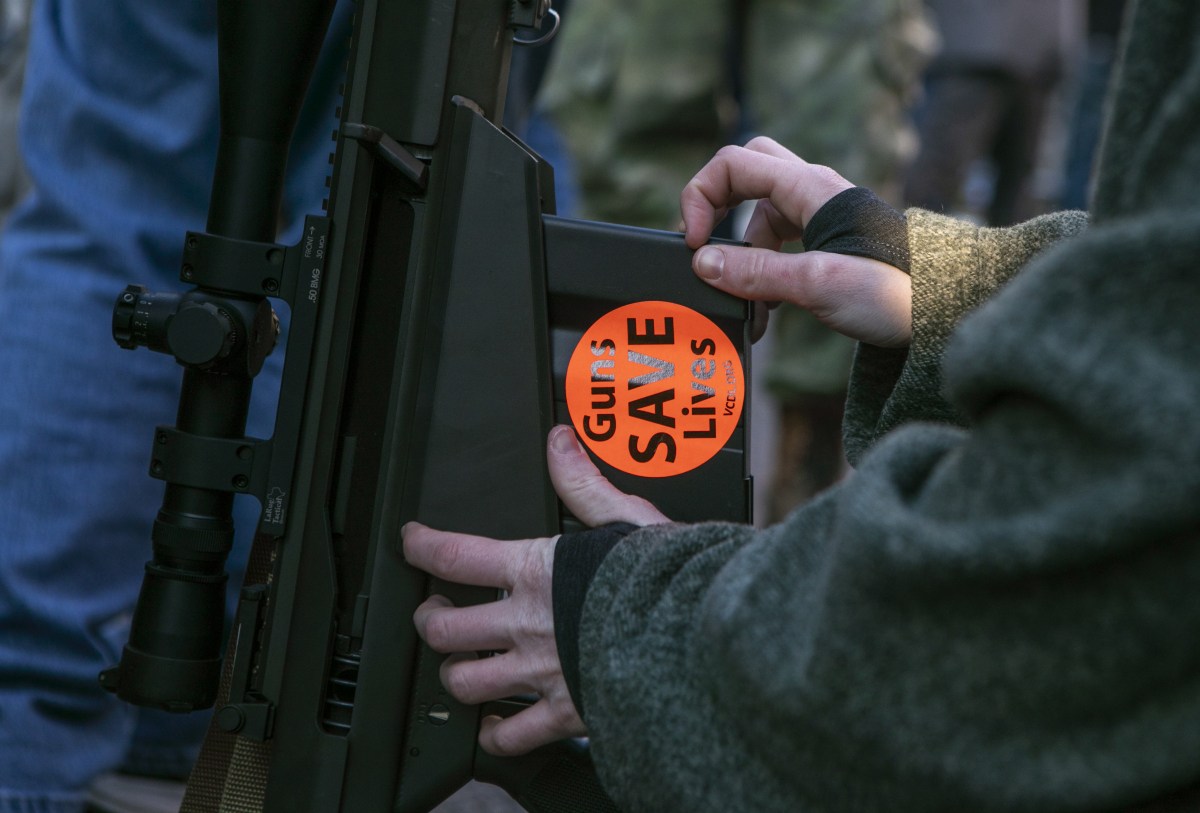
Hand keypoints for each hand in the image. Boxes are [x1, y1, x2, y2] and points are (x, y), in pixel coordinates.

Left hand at [402, 425, 668, 755]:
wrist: (700, 641)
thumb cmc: (668, 581)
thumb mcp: (626, 518)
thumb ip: (584, 484)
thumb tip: (560, 443)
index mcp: (536, 572)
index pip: (456, 556)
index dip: (421, 546)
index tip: (413, 541)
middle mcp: (527, 624)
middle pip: (443, 628)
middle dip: (428, 619)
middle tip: (433, 612)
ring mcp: (541, 672)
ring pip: (465, 683)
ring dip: (455, 674)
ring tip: (461, 664)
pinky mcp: (564, 713)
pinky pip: (510, 736)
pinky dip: (495, 734)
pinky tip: (496, 724)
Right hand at [680, 137, 912, 347]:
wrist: (944, 310)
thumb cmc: (893, 292)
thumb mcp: (814, 283)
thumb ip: (755, 273)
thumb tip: (703, 264)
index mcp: (809, 188)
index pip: (733, 164)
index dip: (701, 197)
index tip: (695, 243)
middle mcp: (815, 192)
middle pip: (747, 172)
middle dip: (718, 207)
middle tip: (705, 245)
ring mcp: (824, 215)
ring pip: (763, 213)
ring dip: (744, 252)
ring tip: (746, 300)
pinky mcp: (831, 241)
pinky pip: (784, 240)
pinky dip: (766, 267)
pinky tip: (770, 305)